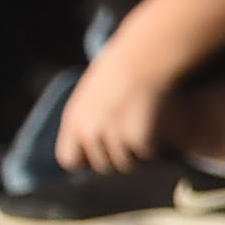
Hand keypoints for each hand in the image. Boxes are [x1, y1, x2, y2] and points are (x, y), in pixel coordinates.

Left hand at [57, 54, 173, 173]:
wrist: (145, 59)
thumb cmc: (121, 73)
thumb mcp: (90, 96)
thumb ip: (85, 123)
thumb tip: (89, 156)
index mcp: (74, 120)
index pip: (69, 160)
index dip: (85, 158)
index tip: (100, 149)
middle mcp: (89, 131)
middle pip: (103, 165)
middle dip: (117, 154)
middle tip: (131, 132)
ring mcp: (113, 137)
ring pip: (126, 164)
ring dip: (136, 152)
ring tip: (144, 126)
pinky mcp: (137, 140)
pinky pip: (147, 155)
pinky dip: (154, 144)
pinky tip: (155, 122)